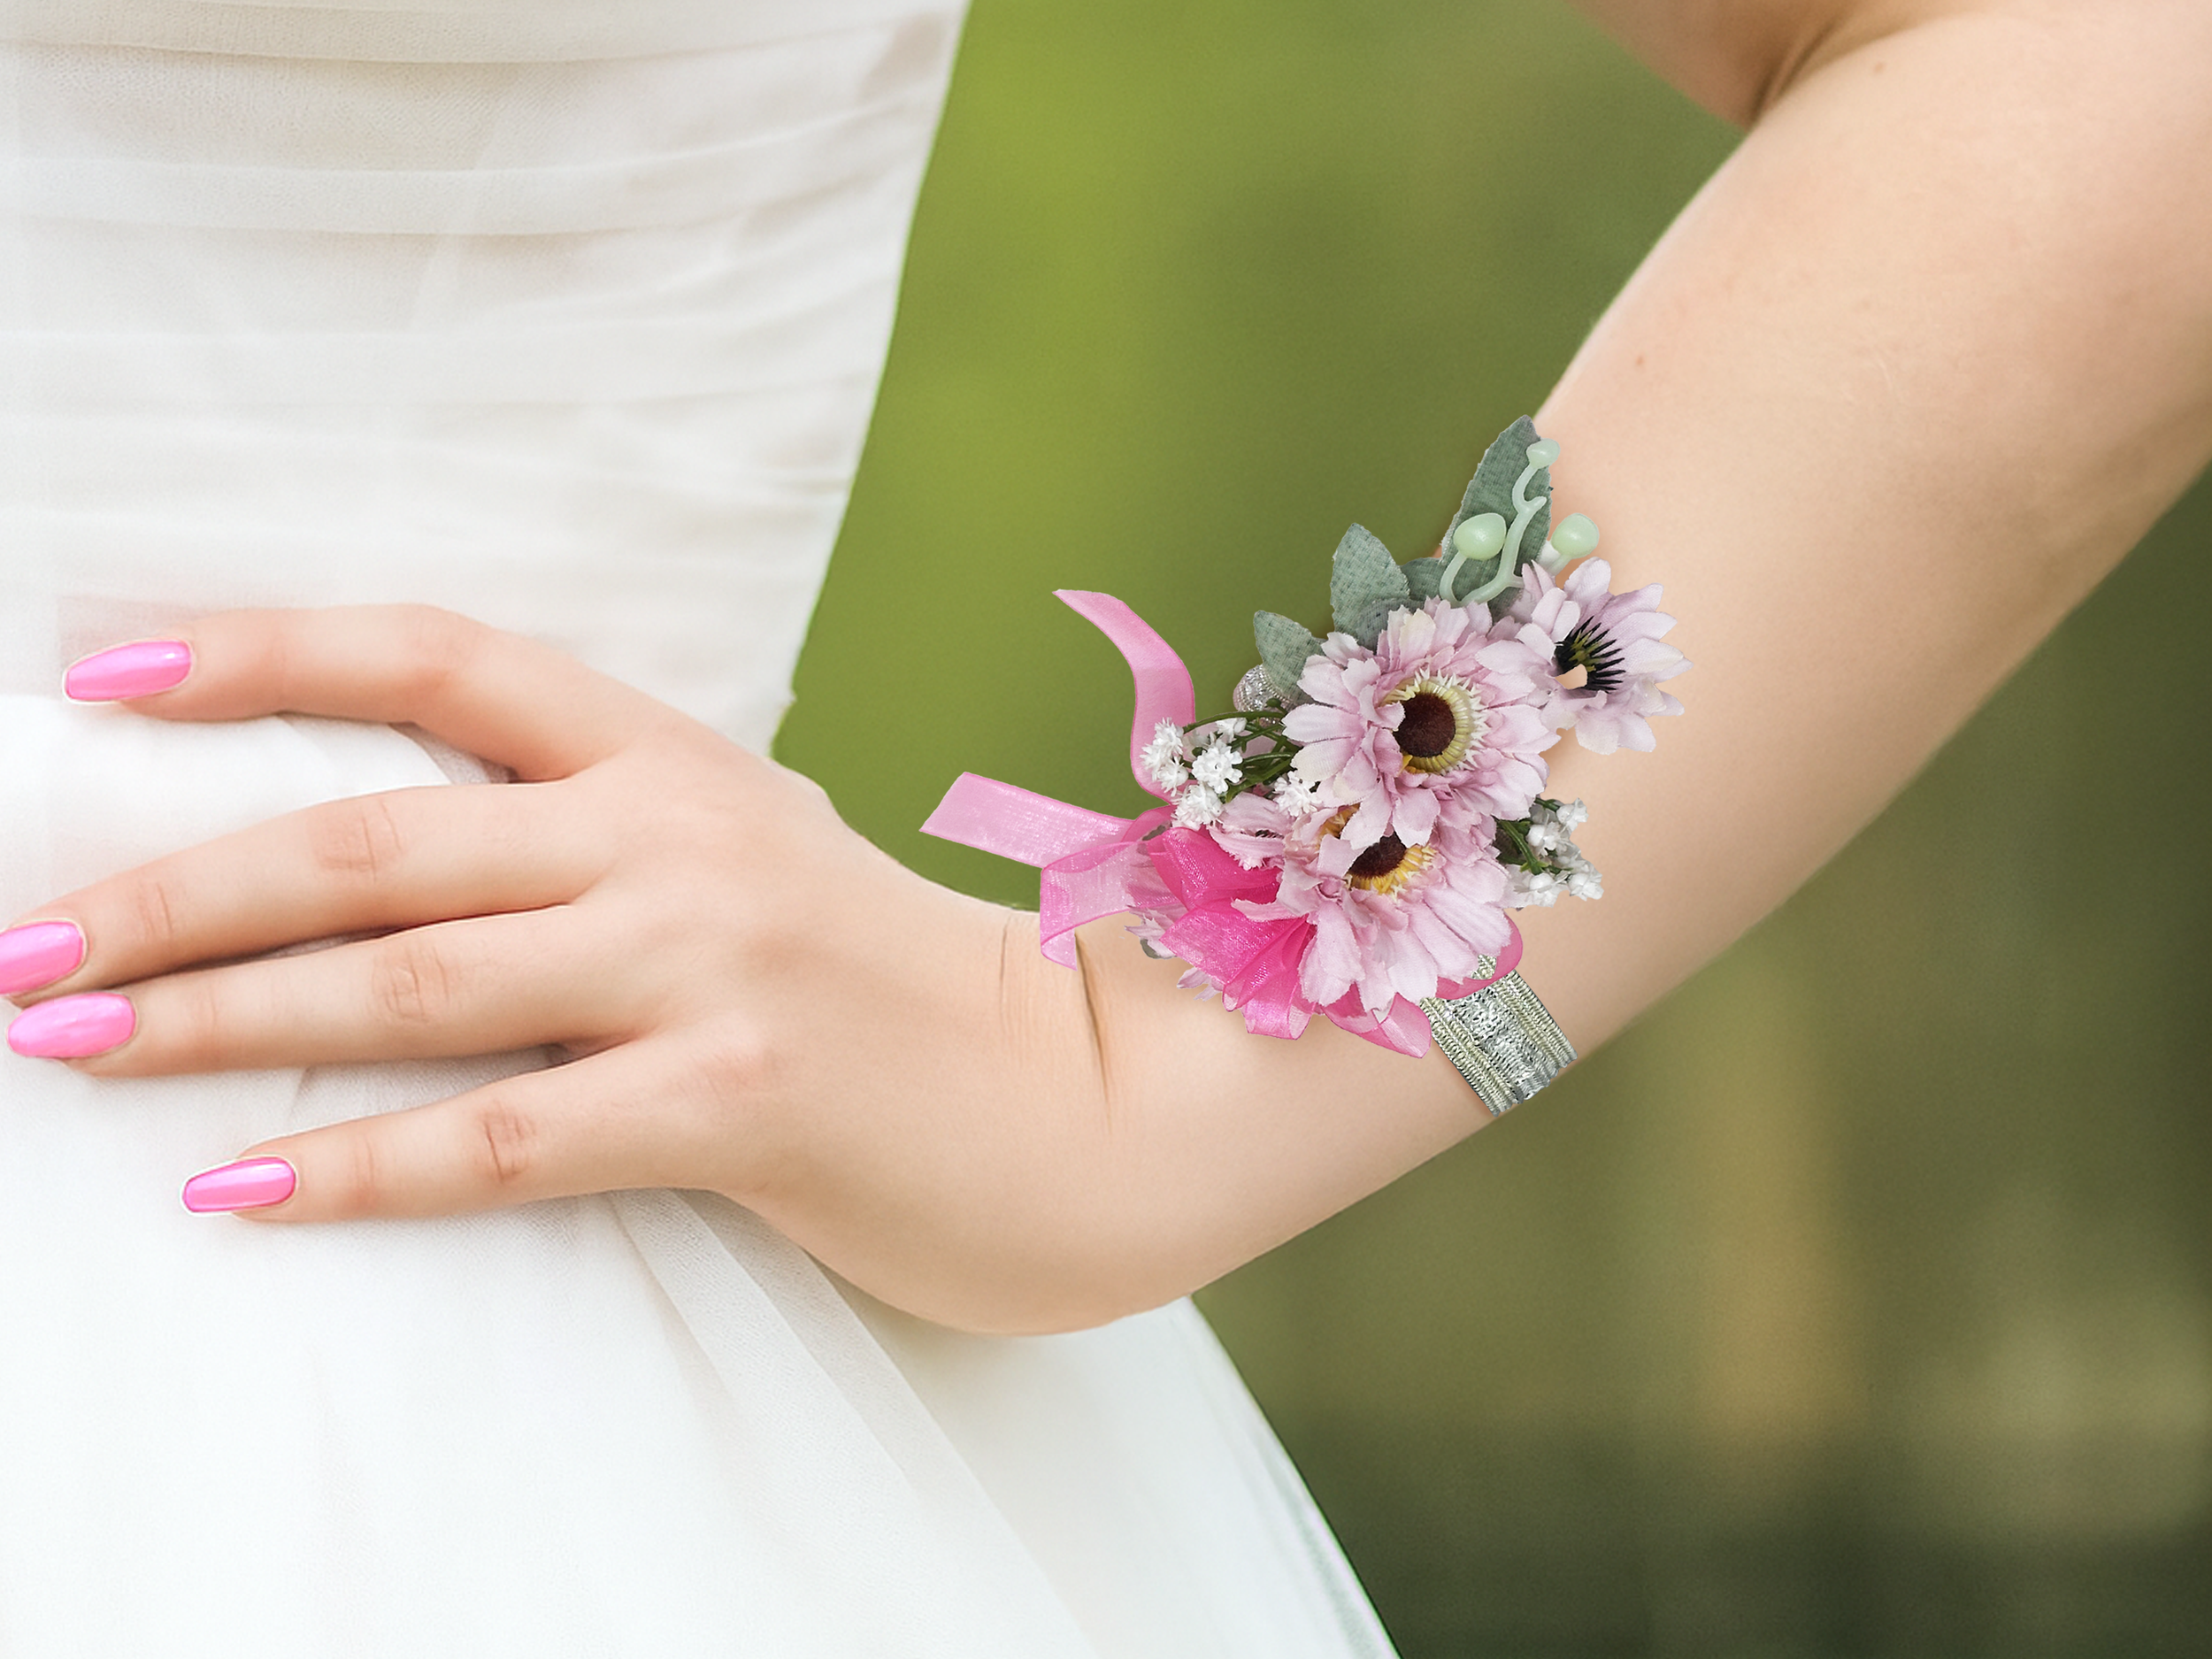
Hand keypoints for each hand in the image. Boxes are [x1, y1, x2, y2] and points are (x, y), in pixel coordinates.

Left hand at [3, 607, 1479, 1332]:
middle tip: (20, 947)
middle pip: (380, 834)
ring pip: (417, 977)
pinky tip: (235, 1194)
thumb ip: (595, 846)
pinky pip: (506, 1137)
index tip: (99, 674)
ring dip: (220, 1015)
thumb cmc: (892, 991)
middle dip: (173, 887)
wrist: (1095, 1096)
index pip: (442, 658)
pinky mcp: (741, 1099)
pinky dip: (357, 1168)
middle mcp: (678, 835)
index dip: (267, 651)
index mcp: (674, 758)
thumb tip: (386, 878)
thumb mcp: (745, 868)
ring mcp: (712, 962)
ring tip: (70, 1047)